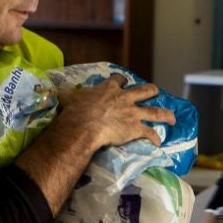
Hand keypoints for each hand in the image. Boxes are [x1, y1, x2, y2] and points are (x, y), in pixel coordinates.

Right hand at [52, 79, 175, 151]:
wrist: (84, 125)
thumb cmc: (75, 111)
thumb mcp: (67, 97)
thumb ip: (63, 94)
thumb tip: (49, 91)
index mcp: (108, 89)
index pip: (118, 80)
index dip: (121, 81)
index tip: (121, 81)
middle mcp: (124, 98)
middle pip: (143, 91)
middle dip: (151, 91)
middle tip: (155, 92)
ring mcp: (132, 113)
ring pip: (154, 111)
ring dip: (165, 114)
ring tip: (173, 117)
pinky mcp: (135, 128)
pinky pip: (149, 133)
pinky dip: (155, 138)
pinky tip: (159, 143)